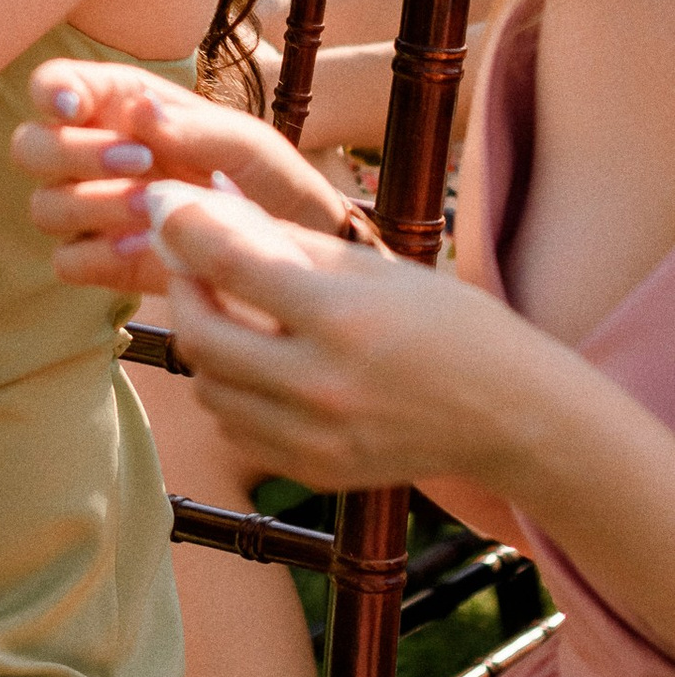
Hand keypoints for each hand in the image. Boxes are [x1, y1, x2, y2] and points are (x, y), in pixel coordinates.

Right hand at [12, 58, 348, 289]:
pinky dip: (97, 256)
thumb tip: (139, 111)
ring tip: (153, 210)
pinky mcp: (103, 262)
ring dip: (91, 205)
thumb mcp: (248, 144)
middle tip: (139, 161)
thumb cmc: (269, 179)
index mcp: (120, 108)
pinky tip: (143, 248)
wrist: (296, 248)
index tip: (74, 107)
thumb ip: (195, 128)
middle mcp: (93, 156)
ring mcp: (94, 212)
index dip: (50, 91)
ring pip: (44, 206)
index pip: (53, 85)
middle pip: (29, 147)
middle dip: (72, 153)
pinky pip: (66, 261)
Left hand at [128, 182, 535, 498]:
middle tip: (189, 262)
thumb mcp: (375, 267)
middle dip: (183, 289)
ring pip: (209, 387)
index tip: (164, 205)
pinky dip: (231, 392)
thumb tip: (210, 206)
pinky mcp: (314, 472)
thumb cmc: (450, 326)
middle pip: (201, 335)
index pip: (230, 265)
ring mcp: (316, 440)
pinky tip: (257, 365)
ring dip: (204, 343)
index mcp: (343, 320)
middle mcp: (322, 386)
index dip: (185, 228)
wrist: (512, 416)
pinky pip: (236, 429)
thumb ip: (287, 241)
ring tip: (227, 311)